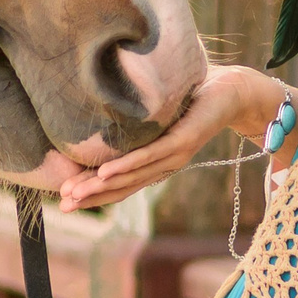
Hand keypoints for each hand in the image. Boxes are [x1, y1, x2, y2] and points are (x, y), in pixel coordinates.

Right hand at [54, 65, 284, 212]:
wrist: (235, 92)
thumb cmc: (193, 98)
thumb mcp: (157, 113)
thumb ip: (136, 120)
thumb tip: (104, 110)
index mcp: (157, 162)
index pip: (121, 185)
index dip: (93, 194)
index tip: (65, 201)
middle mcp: (164, 165)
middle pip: (122, 187)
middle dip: (91, 197)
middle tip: (62, 205)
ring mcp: (174, 155)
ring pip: (132, 176)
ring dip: (101, 187)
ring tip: (75, 192)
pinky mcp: (184, 141)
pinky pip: (150, 155)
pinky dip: (126, 166)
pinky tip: (105, 173)